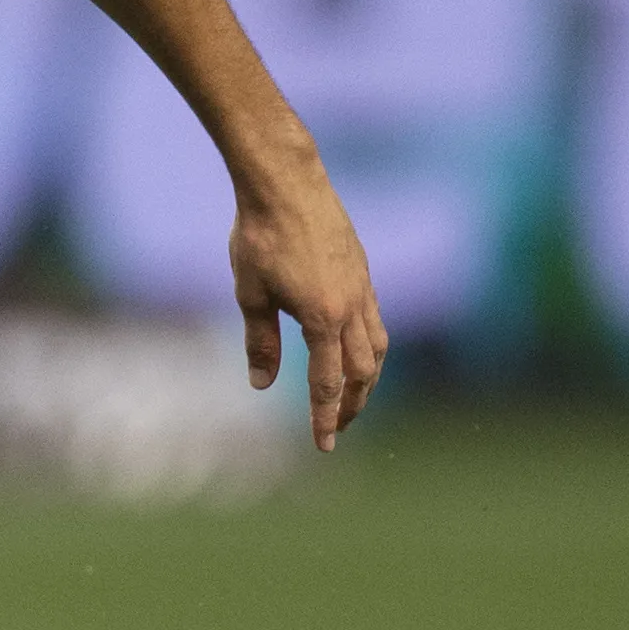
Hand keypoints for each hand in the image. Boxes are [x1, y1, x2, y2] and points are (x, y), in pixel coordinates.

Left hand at [231, 171, 385, 451]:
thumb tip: (262, 385)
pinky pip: (376, 321)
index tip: (323, 446)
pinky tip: (355, 351)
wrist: (286, 183)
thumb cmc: (259, 236)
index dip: (325, 417)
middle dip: (351, 406)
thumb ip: (261, 342)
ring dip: (366, 379)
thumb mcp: (251, 294)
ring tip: (352, 399)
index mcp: (323, 318)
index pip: (329, 383)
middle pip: (362, 372)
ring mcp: (363, 288)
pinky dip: (370, 347)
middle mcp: (352, 307)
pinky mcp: (362, 272)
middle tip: (336, 430)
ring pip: (377, 348)